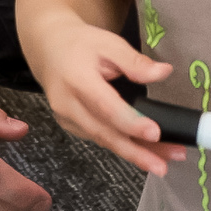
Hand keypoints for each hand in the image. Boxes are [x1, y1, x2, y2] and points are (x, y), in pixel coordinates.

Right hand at [16, 9, 184, 176]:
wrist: (47, 48)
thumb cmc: (79, 43)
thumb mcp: (108, 43)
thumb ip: (134, 61)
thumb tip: (163, 72)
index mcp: (77, 79)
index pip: (105, 106)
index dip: (130, 122)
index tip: (154, 134)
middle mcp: (68, 104)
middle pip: (104, 133)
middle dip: (135, 153)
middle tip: (163, 167)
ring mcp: (67, 119)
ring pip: (103, 140)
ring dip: (133, 154)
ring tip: (163, 162)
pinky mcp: (70, 126)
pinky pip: (99, 138)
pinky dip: (121, 147)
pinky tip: (143, 152)